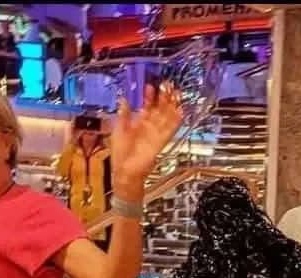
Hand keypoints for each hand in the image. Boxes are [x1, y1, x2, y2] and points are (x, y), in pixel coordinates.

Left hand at [110, 82, 182, 199]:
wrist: (125, 171)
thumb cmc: (120, 153)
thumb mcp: (119, 129)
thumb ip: (123, 114)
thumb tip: (123, 98)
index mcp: (139, 123)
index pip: (147, 106)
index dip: (149, 96)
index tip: (150, 85)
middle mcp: (150, 127)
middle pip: (160, 109)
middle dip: (164, 97)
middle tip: (168, 84)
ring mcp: (156, 134)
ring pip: (167, 116)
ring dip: (172, 105)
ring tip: (176, 92)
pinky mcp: (160, 141)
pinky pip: (170, 129)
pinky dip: (176, 121)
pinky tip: (181, 110)